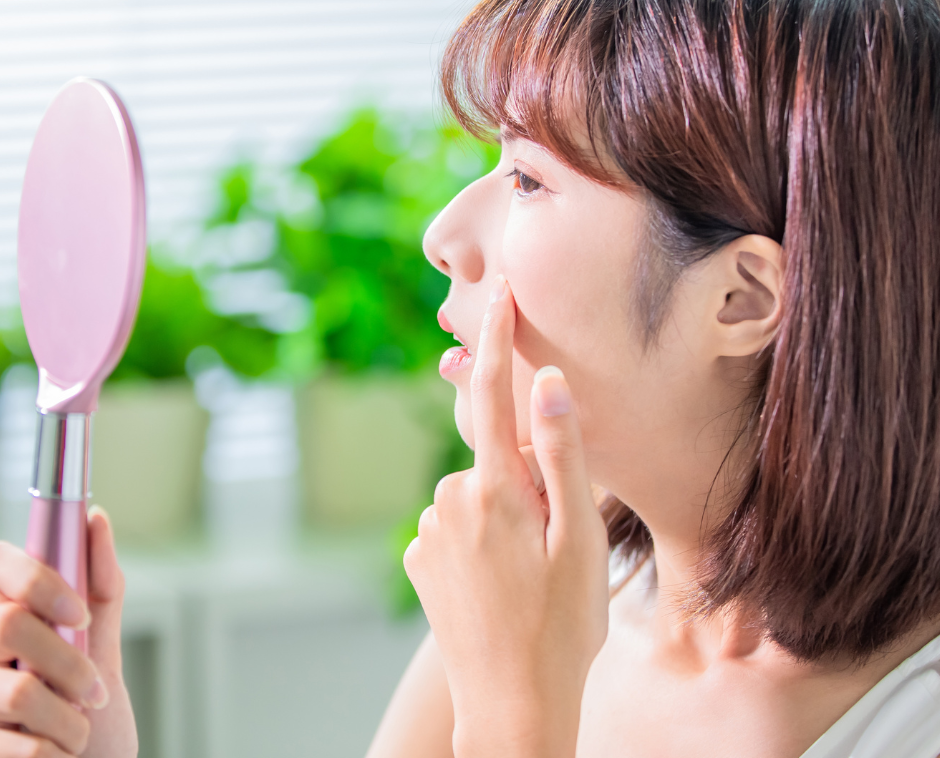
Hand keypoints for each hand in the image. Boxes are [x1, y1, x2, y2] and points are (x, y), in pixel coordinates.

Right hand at [0, 506, 138, 757]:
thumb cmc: (91, 715)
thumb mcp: (105, 650)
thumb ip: (101, 589)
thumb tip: (97, 519)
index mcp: (9, 614)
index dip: (33, 577)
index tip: (79, 613)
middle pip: (7, 624)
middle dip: (68, 662)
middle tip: (95, 693)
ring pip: (18, 691)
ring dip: (69, 720)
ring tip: (79, 735)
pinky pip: (16, 745)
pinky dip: (53, 754)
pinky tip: (57, 757)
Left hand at [403, 276, 608, 757]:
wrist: (511, 707)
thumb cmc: (563, 628)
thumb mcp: (580, 541)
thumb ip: (562, 458)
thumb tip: (548, 384)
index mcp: (495, 490)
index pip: (491, 393)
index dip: (497, 336)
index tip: (499, 290)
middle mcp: (450, 500)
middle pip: (493, 458)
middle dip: (524, 479)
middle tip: (557, 543)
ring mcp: (428, 532)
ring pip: (476, 496)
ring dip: (503, 516)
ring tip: (530, 577)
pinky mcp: (417, 560)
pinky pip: (455, 529)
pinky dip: (479, 543)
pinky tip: (499, 587)